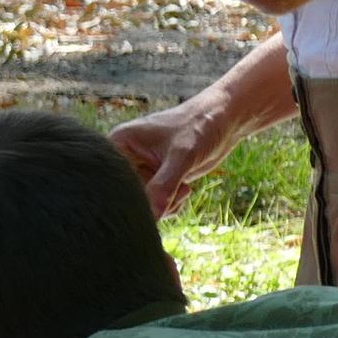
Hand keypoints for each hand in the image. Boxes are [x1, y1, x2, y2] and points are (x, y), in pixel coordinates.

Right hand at [113, 91, 241, 215]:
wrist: (223, 121)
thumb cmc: (200, 126)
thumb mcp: (181, 156)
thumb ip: (165, 186)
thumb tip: (152, 216)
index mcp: (119, 144)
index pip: (113, 180)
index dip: (129, 195)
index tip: (154, 199)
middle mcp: (126, 158)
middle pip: (126, 195)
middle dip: (152, 201)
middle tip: (176, 192)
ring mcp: (141, 170)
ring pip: (142, 203)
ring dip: (165, 203)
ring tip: (183, 188)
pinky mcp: (156, 179)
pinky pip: (155, 204)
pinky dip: (171, 203)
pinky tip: (184, 189)